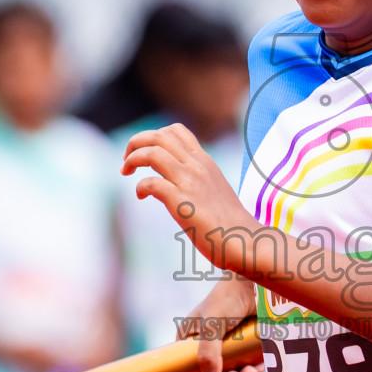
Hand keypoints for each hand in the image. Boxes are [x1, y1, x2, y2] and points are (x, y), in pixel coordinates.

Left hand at [121, 123, 258, 272]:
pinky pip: (151, 183)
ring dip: (132, 159)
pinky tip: (141, 196)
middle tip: (127, 160)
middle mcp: (197, 166)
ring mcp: (190, 182)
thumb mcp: (214, 190)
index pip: (176, 131)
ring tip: (126, 171)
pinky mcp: (182, 202)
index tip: (145, 153)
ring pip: (152, 153)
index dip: (153, 136)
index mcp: (204, 161)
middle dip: (136, 143)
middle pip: (159, 136)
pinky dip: (140, 186)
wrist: (245, 241)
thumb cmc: (230, 223)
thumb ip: (198, 181)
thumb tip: (179, 187)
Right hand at [179, 274, 260, 371]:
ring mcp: (228, 347)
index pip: (183, 369)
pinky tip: (257, 368)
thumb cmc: (227, 299)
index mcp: (190, 339)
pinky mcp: (247, 347)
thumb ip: (208, 353)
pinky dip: (252, 370)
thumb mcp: (212, 325)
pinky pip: (248, 366)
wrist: (256, 283)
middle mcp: (208, 345)